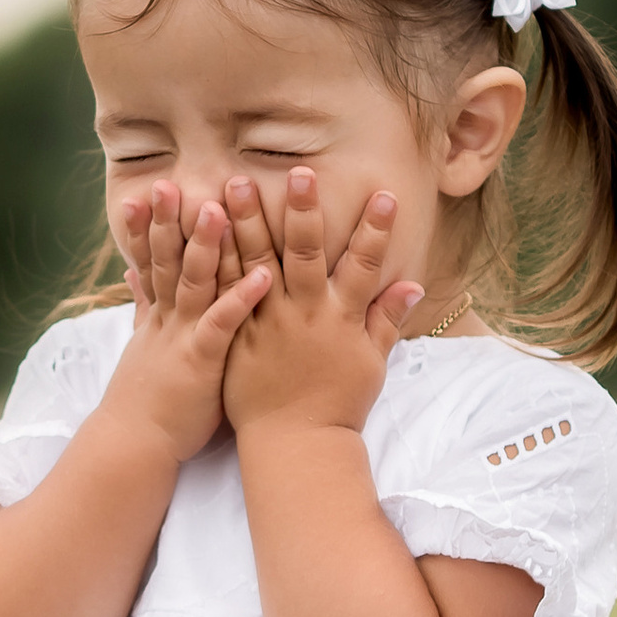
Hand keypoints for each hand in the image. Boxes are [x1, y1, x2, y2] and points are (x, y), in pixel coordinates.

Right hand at [104, 181, 269, 460]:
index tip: (150, 189)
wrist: (135, 446)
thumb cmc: (149, 401)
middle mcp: (168, 320)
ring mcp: (183, 338)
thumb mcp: (144, 346)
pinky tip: (263, 274)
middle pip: (166, 261)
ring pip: (192, 283)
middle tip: (171, 182)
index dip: (148, 226)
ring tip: (220, 208)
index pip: (150, 261)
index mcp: (159, 316)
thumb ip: (143, 304)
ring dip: (206, 246)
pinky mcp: (201, 362)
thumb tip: (130, 271)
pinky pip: (223, 324)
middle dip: (168, 221)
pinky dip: (241, 298)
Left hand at [219, 172, 423, 439]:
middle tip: (299, 172)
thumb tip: (413, 284)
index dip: (376, 231)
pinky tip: (204, 232)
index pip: (364, 266)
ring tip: (236, 181)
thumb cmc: (337, 405)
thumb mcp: (371, 363)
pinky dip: (212, 262)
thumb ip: (387, 320)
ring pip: (255, 264)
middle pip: (302, 254)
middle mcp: (304, 315)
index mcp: (341, 319)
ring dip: (247, 222)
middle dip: (303, 211)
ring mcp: (266, 324)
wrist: (294, 444)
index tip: (385, 194)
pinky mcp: (235, 337)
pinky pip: (221, 293)